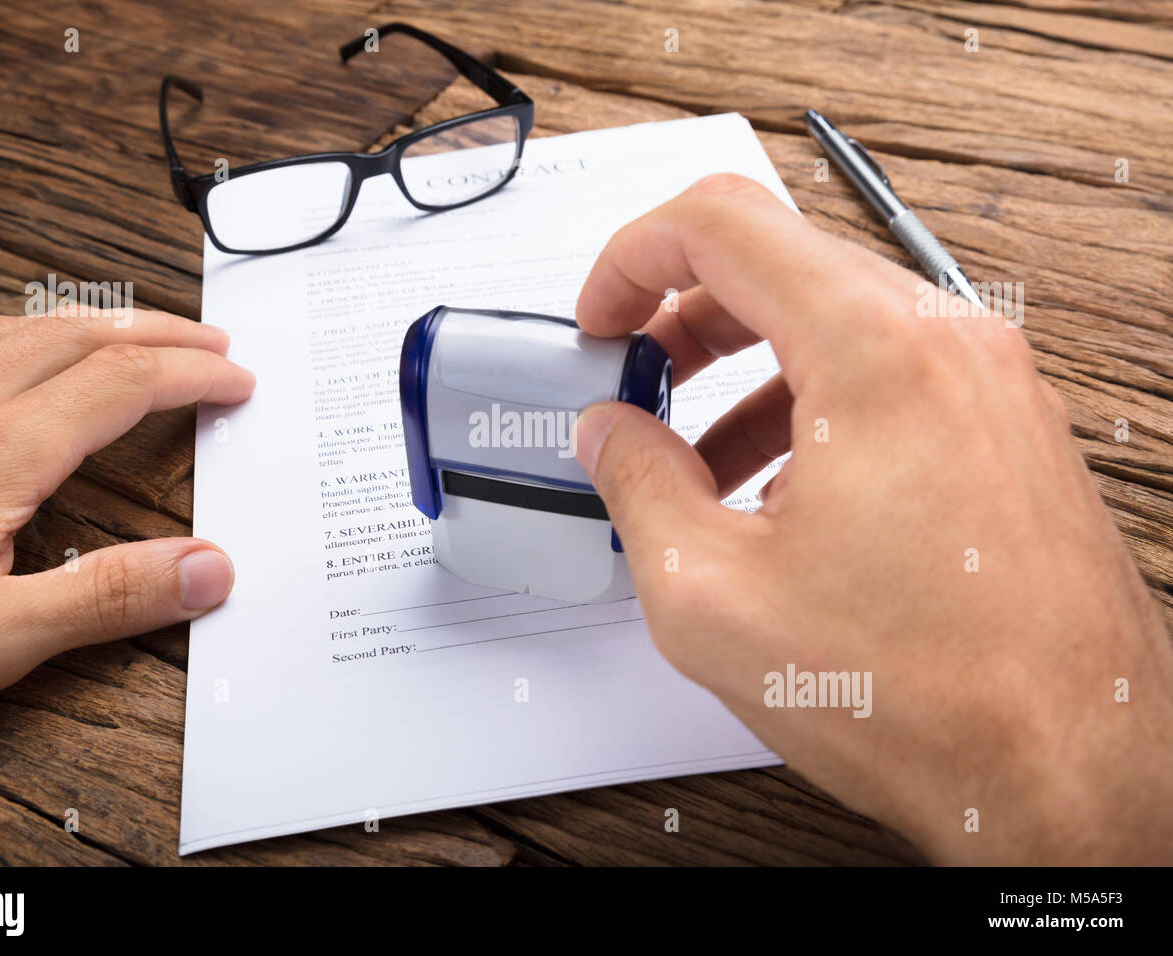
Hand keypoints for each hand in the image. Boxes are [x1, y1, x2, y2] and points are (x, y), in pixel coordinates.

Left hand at [0, 309, 254, 739]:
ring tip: (142, 335)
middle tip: (214, 341)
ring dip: (97, 321)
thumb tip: (211, 567)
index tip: (239, 381)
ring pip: (18, 325)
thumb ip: (110, 597)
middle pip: (77, 333)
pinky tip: (29, 356)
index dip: (192, 374)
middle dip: (159, 329)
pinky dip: (29, 332)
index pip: (122, 383)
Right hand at [572, 173, 1172, 863]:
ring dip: (747, 371)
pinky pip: (890, 376)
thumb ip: (637, 486)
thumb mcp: (710, 595)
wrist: (1071, 773)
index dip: (632, 256)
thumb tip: (612, 435)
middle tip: (637, 382)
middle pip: (782, 264)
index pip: (724, 222)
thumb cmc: (929, 696)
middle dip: (685, 318)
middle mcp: (949, 346)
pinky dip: (813, 406)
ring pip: (837, 322)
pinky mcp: (1009, 431)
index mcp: (876, 354)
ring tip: (697, 461)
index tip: (604, 316)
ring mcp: (992, 386)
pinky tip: (778, 494)